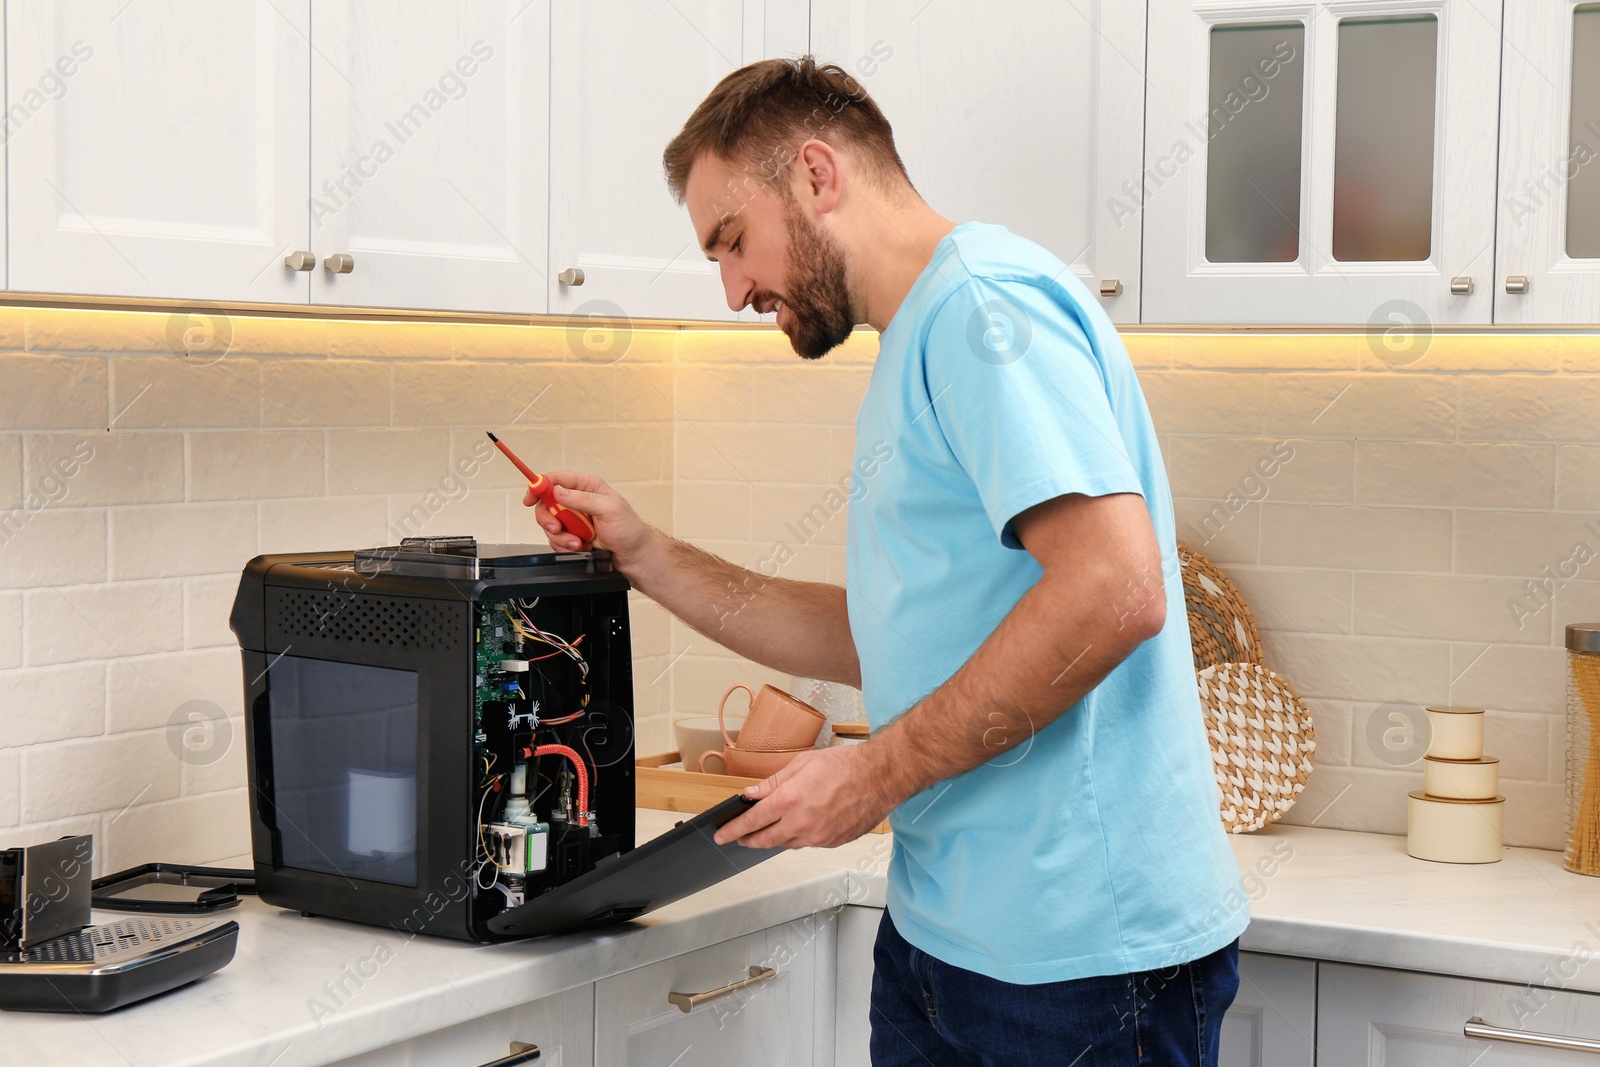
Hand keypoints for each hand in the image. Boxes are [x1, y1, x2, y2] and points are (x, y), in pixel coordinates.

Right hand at [524, 470, 653, 569]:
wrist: (633, 556)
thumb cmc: (629, 530)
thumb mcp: (609, 509)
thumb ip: (583, 499)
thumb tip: (559, 492)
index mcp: (587, 486)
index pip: (556, 479)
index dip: (539, 486)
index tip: (530, 499)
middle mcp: (578, 500)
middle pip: (546, 504)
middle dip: (548, 519)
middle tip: (556, 529)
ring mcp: (573, 519)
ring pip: (550, 525)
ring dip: (561, 537)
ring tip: (579, 543)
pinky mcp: (571, 535)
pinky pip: (555, 540)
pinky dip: (565, 546)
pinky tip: (581, 548)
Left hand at [712, 743, 903, 849]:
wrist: (881, 777)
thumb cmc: (845, 765)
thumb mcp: (802, 764)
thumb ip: (773, 783)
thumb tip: (752, 794)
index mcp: (790, 800)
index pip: (752, 821)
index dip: (734, 830)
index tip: (722, 835)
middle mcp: (802, 823)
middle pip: (765, 839)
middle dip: (748, 839)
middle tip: (738, 838)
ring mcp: (818, 836)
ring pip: (786, 843)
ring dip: (774, 837)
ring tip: (768, 829)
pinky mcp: (832, 842)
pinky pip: (807, 843)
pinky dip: (798, 836)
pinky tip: (798, 826)